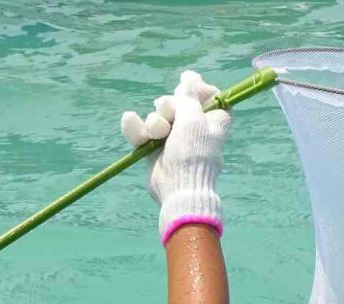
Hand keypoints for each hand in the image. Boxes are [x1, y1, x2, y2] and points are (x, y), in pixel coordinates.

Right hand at [121, 70, 231, 244]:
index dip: (201, 90)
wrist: (178, 187)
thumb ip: (189, 95)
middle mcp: (193, 129)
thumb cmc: (193, 153)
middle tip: (170, 114)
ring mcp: (172, 140)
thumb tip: (189, 75)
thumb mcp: (193, 117)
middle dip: (170, 105)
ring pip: (158, 116)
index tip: (191, 87)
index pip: (212, 98)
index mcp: (213, 122)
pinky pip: (141, 131)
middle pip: (179, 103)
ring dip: (155, 122)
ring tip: (158, 135)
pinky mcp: (153, 150)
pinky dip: (136, 128)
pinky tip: (131, 121)